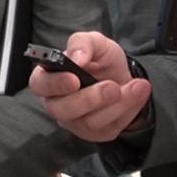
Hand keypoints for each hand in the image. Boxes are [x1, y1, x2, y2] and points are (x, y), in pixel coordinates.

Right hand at [27, 32, 151, 141]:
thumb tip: (76, 57)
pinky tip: (137, 94)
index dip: (55, 84)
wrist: (123, 78)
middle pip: (62, 110)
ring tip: (136, 86)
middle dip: (90, 99)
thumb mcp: (96, 43)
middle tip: (112, 87)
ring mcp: (74, 122)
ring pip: (88, 122)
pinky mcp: (93, 134)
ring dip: (116, 105)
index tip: (75, 79)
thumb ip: (83, 42)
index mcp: (49, 77)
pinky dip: (127, 111)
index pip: (39, 85)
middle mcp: (56, 103)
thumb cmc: (102, 61)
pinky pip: (107, 129)